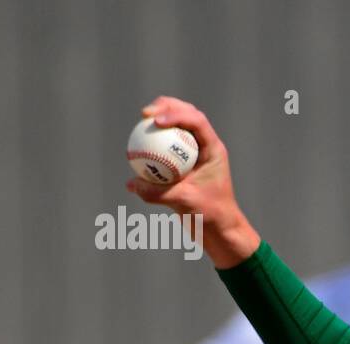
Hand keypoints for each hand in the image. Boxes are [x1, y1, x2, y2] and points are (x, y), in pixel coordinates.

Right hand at [125, 96, 260, 267]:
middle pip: (186, 115)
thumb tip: (131, 183)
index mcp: (213, 149)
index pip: (196, 121)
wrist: (218, 230)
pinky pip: (164, 150)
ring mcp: (193, 155)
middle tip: (145, 114)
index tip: (155, 120)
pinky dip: (151, 147)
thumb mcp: (185, 203)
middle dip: (165, 107)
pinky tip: (134, 152)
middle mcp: (204, 148)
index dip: (175, 113)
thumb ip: (158, 193)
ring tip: (140, 125)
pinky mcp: (182, 166)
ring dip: (157, 123)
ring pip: (174, 130)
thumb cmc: (210, 215)